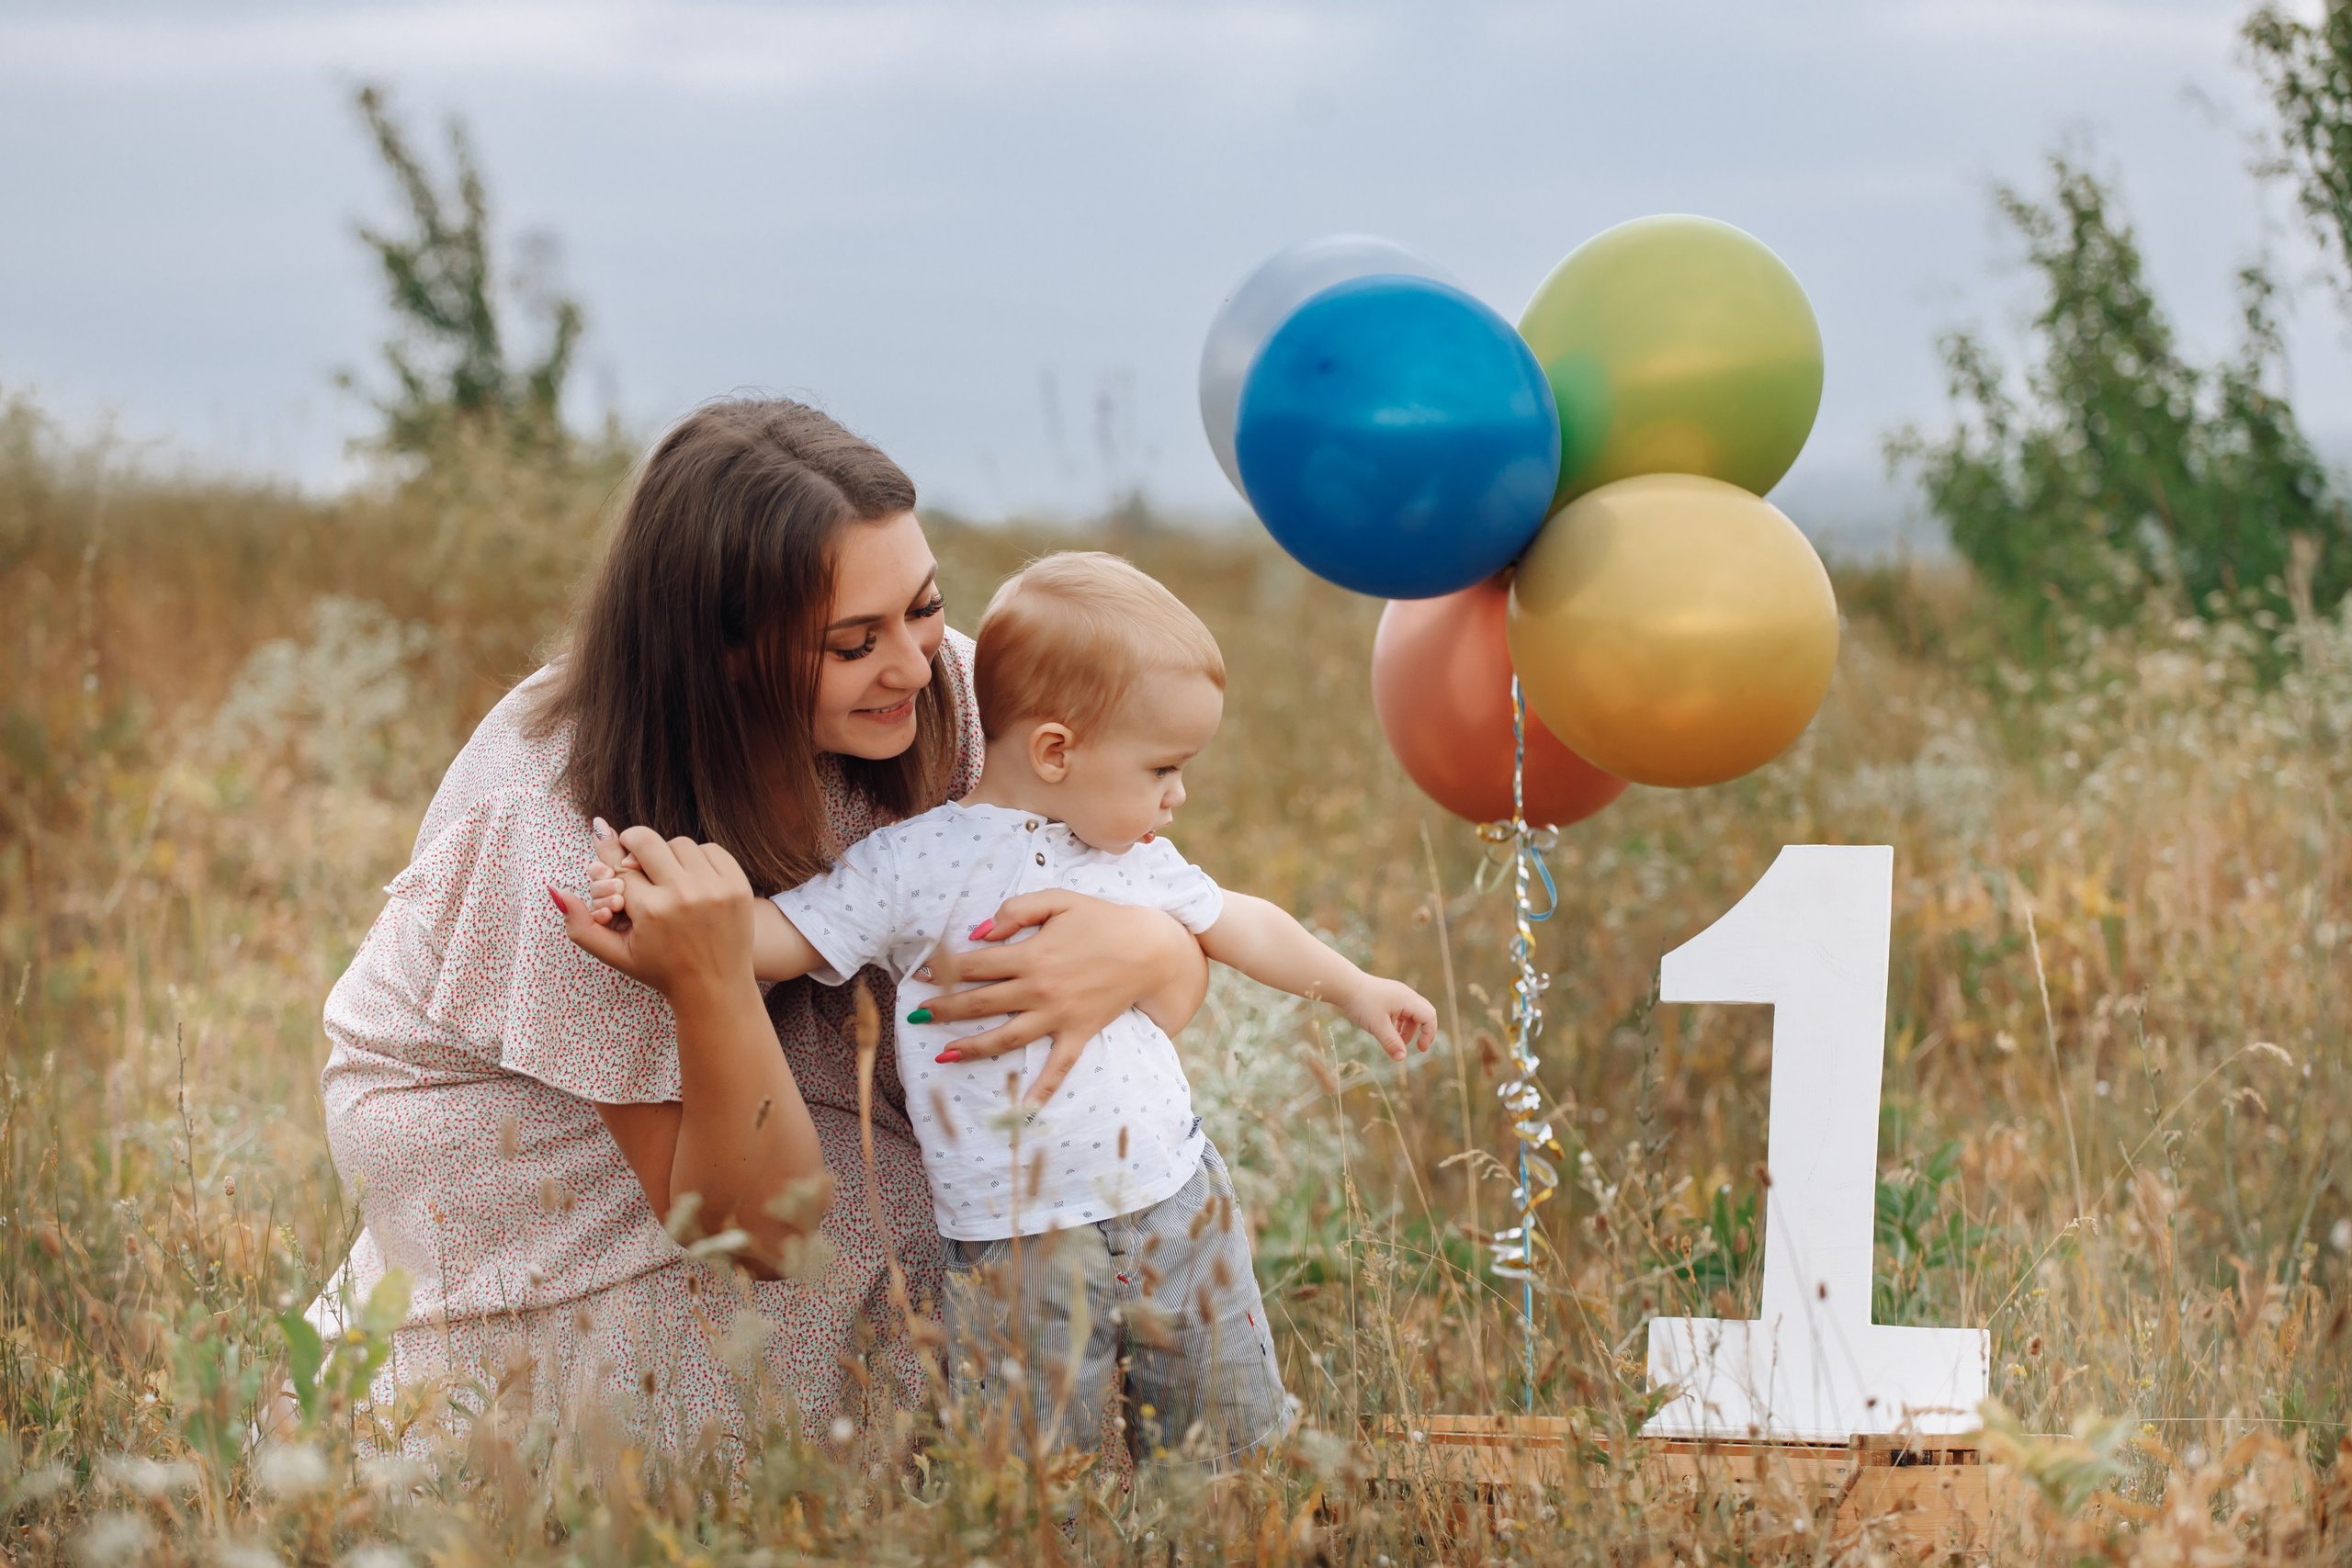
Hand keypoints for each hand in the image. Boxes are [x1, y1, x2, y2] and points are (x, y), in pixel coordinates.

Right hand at [557, 826, 755, 1003]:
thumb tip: (557, 891)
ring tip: (665, 876)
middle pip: (646, 841)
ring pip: (679, 843)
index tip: (616, 872)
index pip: (619, 868)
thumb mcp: (615, 953)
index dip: (613, 869)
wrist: (715, 987)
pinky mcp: (738, 885)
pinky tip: (691, 878)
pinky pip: (711, 849)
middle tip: (632, 857)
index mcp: (650, 911)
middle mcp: (683, 895)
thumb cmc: (661, 970)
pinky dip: (698, 859)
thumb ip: (580, 925)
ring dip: (667, 855)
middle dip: (633, 846)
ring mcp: (715, 888)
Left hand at [914, 890, 1198, 1108]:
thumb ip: (1016, 910)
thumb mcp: (1058, 900)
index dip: (944, 969)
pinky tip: (1022, 1112)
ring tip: (944, 1056)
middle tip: (917, 1015)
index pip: (976, 965)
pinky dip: (1040, 1091)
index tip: (922, 974)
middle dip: (945, 1009)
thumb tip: (979, 931)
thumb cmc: (1101, 919)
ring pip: (1006, 1038)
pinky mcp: (1078, 1034)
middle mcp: (1039, 989)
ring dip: (972, 1048)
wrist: (1149, 948)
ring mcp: (1058, 1016)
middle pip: (981, 1003)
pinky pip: (1057, 1068)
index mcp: (1031, 954)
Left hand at [1336, 975, 1437, 1061]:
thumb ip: (1391, 1042)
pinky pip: (1402, 1010)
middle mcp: (1406, 994)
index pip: (1429, 1017)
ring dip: (1409, 1029)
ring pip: (1413, 1013)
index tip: (1421, 1049)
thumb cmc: (1361, 1003)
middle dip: (1424, 1031)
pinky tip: (1390, 1032)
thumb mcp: (1377, 1026)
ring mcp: (1398, 994)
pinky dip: (1401, 1023)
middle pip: (1425, 1013)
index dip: (1429, 1034)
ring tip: (1397, 1042)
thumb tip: (1402, 1058)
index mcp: (1408, 999)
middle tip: (1420, 1047)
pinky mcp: (1390, 995)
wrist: (1345, 985)